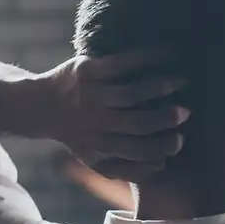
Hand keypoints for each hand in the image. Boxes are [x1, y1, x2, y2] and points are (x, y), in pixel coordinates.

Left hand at [42, 51, 188, 181]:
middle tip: (186, 111)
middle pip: (138, 122)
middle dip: (166, 118)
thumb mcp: (95, 160)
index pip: (138, 150)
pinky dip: (146, 58)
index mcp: (99, 146)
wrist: (38, 106)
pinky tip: (164, 54)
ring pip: (133, 92)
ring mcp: (91, 94)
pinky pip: (121, 63)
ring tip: (181, 81)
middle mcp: (95, 122)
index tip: (181, 138)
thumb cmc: (78, 135)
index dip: (163, 146)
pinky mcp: (87, 70)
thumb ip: (127, 169)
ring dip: (161, 86)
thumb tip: (163, 165)